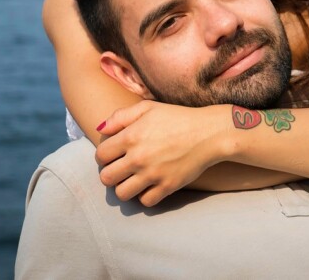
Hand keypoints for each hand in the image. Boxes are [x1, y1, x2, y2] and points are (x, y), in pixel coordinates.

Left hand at [95, 101, 225, 205]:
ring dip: (125, 187)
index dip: (105, 156)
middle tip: (122, 168)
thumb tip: (100, 129)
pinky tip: (150, 184)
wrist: (208, 133)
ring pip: (122, 194)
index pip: (101, 155)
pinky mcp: (167, 186)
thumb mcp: (148, 108)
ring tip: (134, 178)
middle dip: (111, 173)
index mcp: (131, 136)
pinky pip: (145, 201)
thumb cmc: (177, 118)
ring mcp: (153, 174)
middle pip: (106, 178)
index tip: (115, 154)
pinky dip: (145, 195)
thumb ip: (120, 116)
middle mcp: (138, 157)